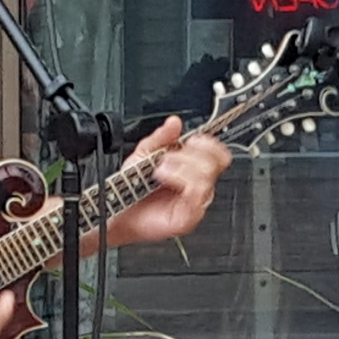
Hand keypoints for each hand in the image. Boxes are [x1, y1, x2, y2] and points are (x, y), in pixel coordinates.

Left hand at [106, 116, 229, 246]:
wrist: (120, 210)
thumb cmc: (134, 187)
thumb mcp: (144, 154)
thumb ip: (161, 137)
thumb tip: (174, 122)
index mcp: (193, 166)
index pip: (217, 153)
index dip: (208, 143)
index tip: (191, 140)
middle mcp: (198, 183)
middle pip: (216, 163)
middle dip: (190, 155)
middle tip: (167, 157)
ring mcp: (196, 200)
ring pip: (206, 177)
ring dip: (181, 168)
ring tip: (160, 170)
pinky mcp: (190, 216)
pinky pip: (196, 195)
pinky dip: (180, 181)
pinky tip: (164, 179)